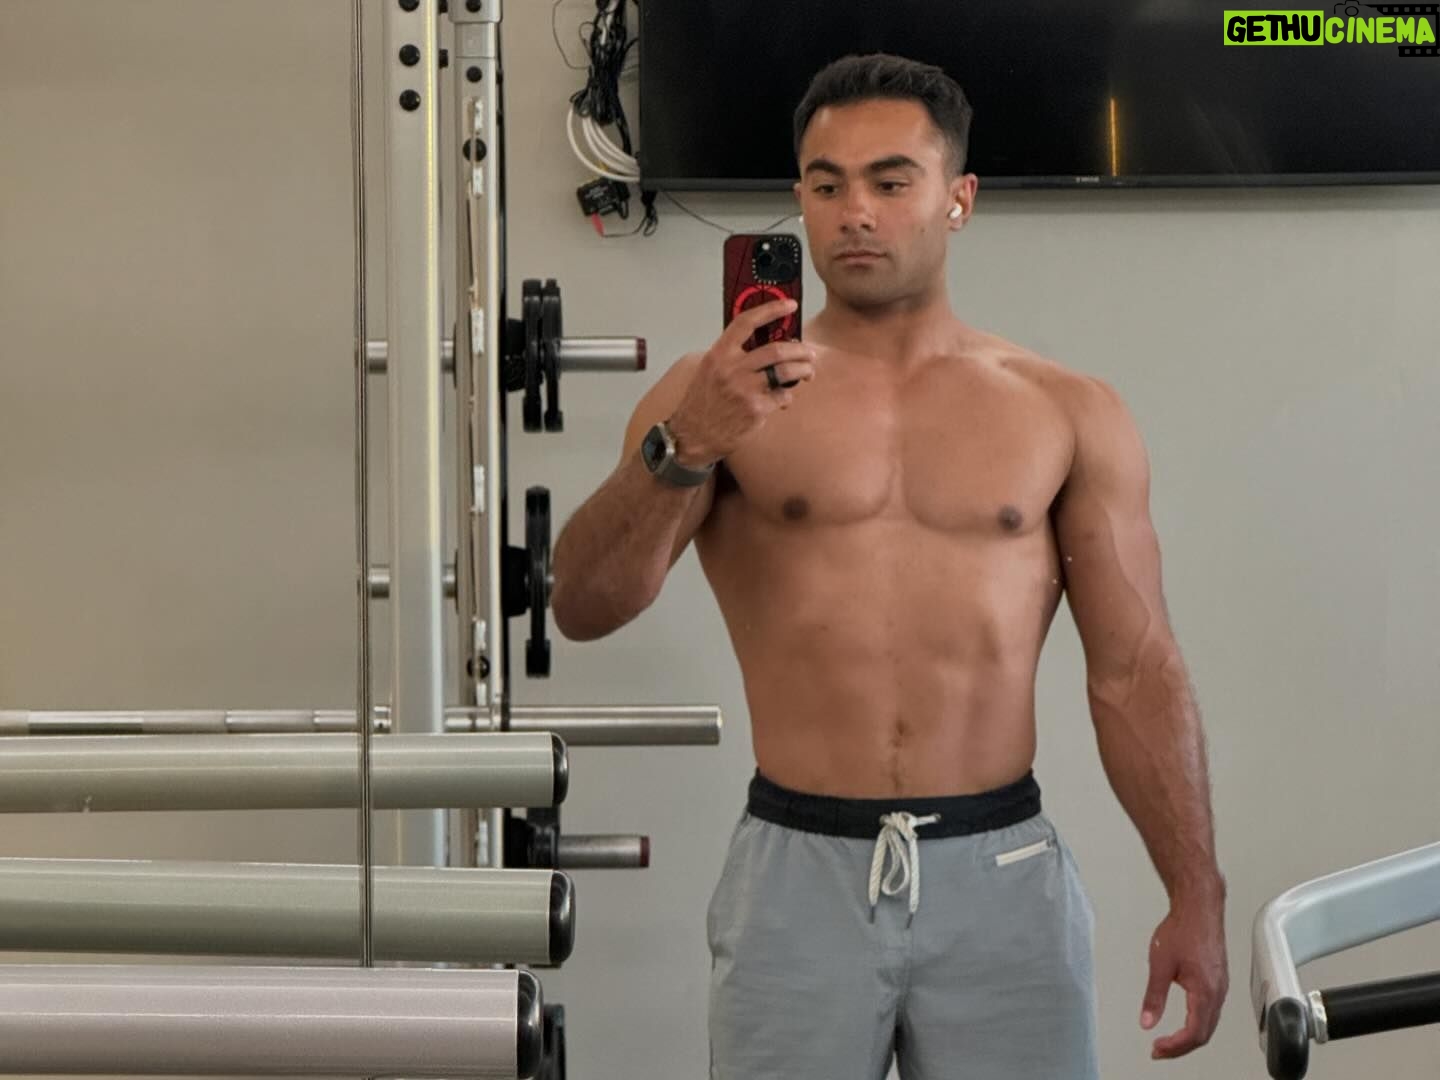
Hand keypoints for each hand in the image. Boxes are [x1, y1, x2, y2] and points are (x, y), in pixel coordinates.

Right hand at [666, 298, 816, 465]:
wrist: (692, 435)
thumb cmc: (702, 402)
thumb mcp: (710, 369)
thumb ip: (732, 355)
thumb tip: (762, 342)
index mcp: (719, 354)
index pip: (747, 322)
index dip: (771, 309)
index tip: (789, 305)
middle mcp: (732, 369)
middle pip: (777, 350)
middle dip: (800, 350)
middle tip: (808, 353)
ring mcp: (745, 390)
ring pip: (786, 372)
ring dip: (803, 370)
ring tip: (808, 372)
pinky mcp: (755, 410)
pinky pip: (782, 397)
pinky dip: (787, 397)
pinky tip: (783, 400)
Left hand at [1140, 893, 1228, 1058]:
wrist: (1199, 907)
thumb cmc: (1183, 929)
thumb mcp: (1160, 964)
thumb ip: (1154, 996)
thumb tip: (1147, 1020)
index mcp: (1205, 991)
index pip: (1194, 1033)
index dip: (1175, 1047)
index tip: (1156, 1049)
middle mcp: (1218, 992)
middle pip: (1204, 1034)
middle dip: (1181, 1047)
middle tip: (1159, 1050)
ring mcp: (1221, 987)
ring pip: (1210, 1025)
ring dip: (1190, 1037)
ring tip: (1169, 1041)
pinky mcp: (1219, 981)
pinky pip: (1212, 1012)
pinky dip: (1198, 1024)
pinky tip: (1185, 1023)